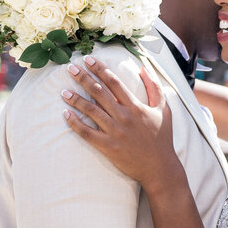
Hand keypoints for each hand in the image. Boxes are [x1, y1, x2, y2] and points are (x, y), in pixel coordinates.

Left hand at [62, 57, 177, 188]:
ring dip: (76, 99)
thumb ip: (154, 87)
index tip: (88, 60)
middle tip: (71, 68)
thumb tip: (143, 67)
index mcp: (135, 106)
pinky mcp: (108, 147)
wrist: (159, 167)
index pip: (114, 82)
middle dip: (84, 78)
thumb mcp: (164, 109)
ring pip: (91, 111)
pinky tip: (66, 115)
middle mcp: (123, 116)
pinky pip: (87, 133)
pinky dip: (75, 123)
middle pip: (99, 92)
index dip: (99, 69)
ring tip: (64, 92)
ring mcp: (115, 132)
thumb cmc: (162, 137)